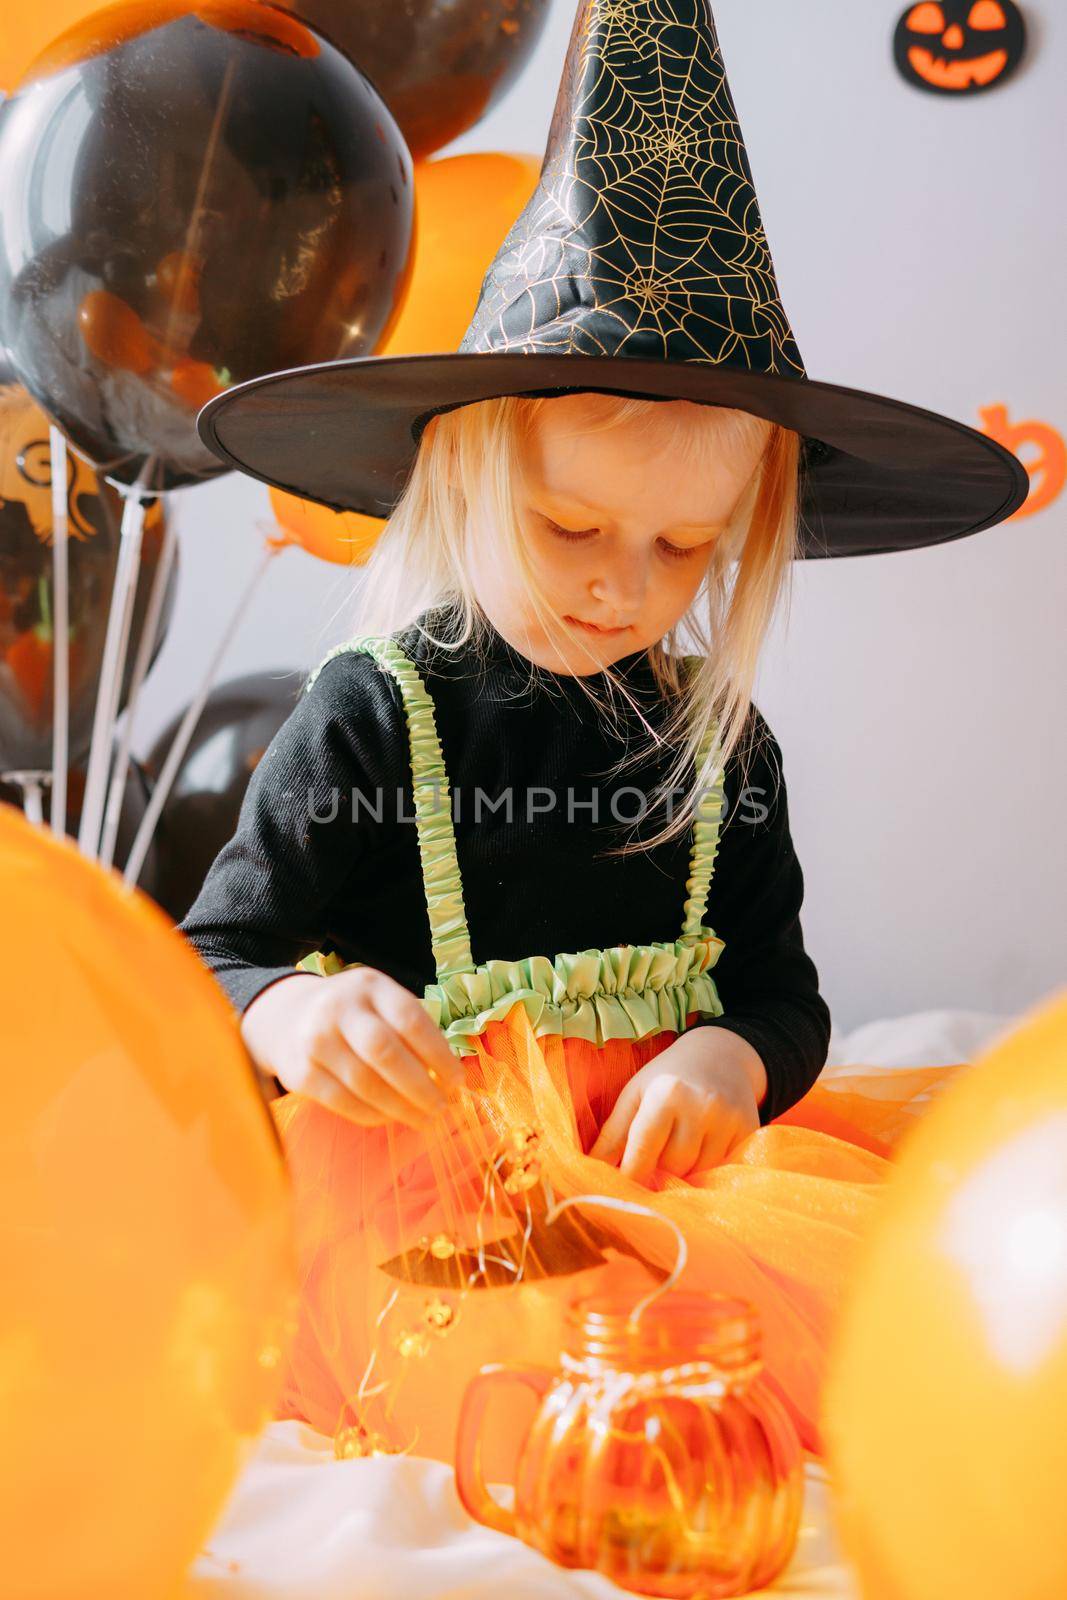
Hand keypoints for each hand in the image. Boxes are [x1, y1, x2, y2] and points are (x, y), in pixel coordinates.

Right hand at [240, 967, 463, 1130]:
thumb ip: (412, 1030)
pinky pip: (342, 1102)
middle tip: (442, 1107)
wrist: (287, 1016)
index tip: (458, 1081)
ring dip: (401, 1108)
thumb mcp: (380, 1002)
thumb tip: (448, 1078)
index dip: (439, 1055)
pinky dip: (372, 1115)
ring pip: (365, 1084)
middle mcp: (339, 1008)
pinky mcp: (299, 1072)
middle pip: (386, 1053)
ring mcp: (315, 1040)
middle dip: (420, 1087)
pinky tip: (391, 1117)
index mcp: (370, 985)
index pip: (410, 1020)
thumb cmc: (353, 1013)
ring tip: (423, 1119)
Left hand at [587, 1027, 764, 1184]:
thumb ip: (614, 1133)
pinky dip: (711, 1165)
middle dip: (661, 1166)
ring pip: (700, 1171)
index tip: (622, 1190)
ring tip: (683, 1143)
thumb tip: (590, 1169)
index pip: (644, 1149)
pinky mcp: (749, 1129)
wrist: (722, 1054)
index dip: (631, 1174)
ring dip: (686, 1168)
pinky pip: (724, 1166)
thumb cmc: (669, 1075)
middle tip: (659, 1151)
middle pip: (673, 1165)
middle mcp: (700, 1105)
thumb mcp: (636, 1094)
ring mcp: (728, 1119)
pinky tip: (705, 1144)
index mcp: (666, 1093)